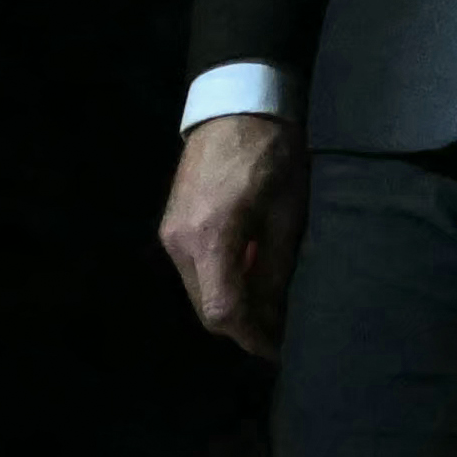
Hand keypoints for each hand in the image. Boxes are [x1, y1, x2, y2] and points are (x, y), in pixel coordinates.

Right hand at [161, 110, 308, 354]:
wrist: (235, 108)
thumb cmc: (271, 155)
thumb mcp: (287, 214)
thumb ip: (275, 270)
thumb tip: (274, 317)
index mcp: (210, 239)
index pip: (223, 312)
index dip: (252, 337)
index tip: (279, 349)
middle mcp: (179, 243)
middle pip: (206, 310)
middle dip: (243, 327)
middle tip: (279, 333)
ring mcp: (169, 235)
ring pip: (198, 294)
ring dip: (231, 306)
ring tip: (269, 307)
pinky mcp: (170, 227)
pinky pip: (194, 272)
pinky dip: (220, 284)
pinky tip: (249, 278)